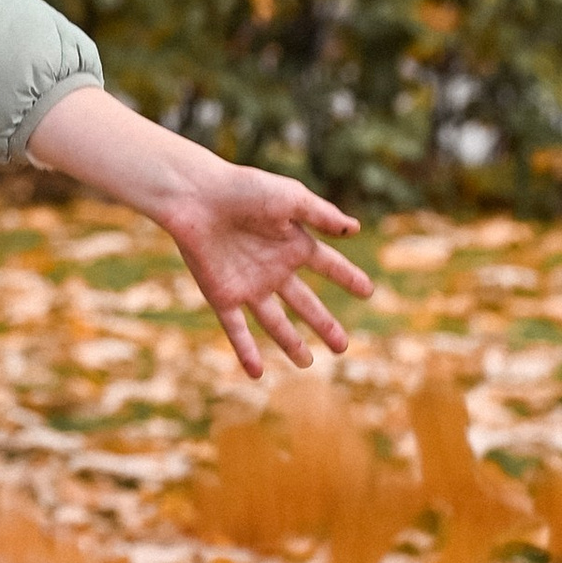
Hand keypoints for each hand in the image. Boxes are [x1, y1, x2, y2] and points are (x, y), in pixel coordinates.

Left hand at [29, 85, 371, 376]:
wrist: (194, 196)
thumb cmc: (242, 189)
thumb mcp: (290, 198)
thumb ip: (322, 215)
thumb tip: (355, 228)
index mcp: (292, 242)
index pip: (328, 265)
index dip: (348, 278)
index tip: (368, 291)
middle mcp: (273, 268)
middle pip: (305, 303)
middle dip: (324, 324)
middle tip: (343, 347)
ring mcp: (248, 284)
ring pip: (274, 322)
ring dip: (291, 343)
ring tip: (307, 363)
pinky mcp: (222, 295)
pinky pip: (236, 329)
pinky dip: (246, 351)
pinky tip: (256, 373)